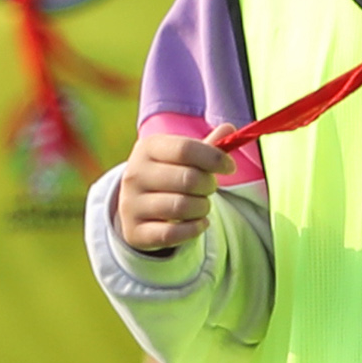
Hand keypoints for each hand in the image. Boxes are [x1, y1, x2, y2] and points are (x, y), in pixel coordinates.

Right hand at [106, 122, 220, 258]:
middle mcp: (135, 174)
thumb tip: (230, 128)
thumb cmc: (168, 175)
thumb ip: (206, 146)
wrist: (136, 207)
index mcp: (147, 148)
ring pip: (182, 207)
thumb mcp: (182, 157)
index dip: (214, 158)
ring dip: (203, 208)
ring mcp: (131, 204)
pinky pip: (172, 234)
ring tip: (202, 206)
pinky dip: (194, 229)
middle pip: (188, 178)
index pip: (185, 149)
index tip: (229, 167)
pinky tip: (199, 223)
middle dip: (209, 185)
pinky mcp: (134, 231)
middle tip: (209, 188)